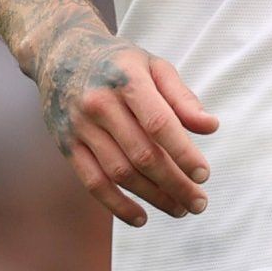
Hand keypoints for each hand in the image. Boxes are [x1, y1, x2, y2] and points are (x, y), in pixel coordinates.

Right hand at [36, 25, 219, 225]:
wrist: (61, 53)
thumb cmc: (118, 61)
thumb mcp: (154, 66)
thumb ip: (182, 97)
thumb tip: (210, 127)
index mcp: (127, 81)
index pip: (159, 124)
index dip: (183, 153)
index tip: (203, 175)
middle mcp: (100, 105)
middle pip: (142, 155)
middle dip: (174, 183)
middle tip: (198, 203)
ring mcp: (80, 127)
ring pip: (119, 173)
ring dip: (152, 197)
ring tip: (179, 209)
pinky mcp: (66, 145)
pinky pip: (92, 182)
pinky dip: (117, 205)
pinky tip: (141, 217)